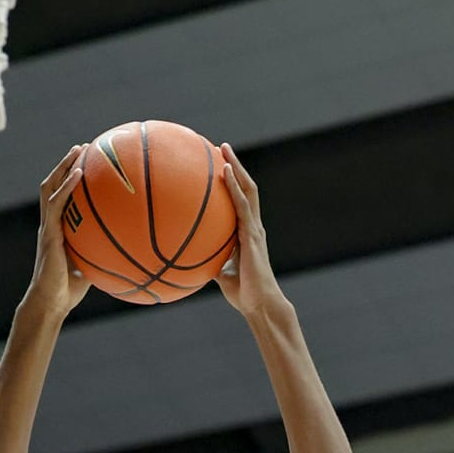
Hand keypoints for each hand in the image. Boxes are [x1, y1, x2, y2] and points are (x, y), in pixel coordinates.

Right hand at [27, 147, 89, 319]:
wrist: (50, 303)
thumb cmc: (69, 292)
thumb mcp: (91, 268)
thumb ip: (102, 255)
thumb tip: (129, 251)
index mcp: (58, 230)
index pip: (63, 197)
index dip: (71, 180)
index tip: (88, 163)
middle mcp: (50, 223)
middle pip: (54, 185)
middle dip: (67, 164)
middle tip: (83, 148)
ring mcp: (47, 226)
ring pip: (51, 187)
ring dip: (64, 166)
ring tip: (79, 149)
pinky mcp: (48, 232)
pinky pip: (57, 203)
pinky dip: (67, 186)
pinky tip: (80, 172)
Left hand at [214, 144, 281, 316]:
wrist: (259, 304)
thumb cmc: (243, 294)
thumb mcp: (222, 275)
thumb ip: (212, 263)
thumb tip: (194, 261)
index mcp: (247, 233)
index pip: (241, 201)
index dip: (233, 182)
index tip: (220, 166)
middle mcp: (253, 226)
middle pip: (246, 187)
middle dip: (235, 166)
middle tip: (221, 148)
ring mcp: (254, 228)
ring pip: (247, 189)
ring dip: (236, 167)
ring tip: (223, 149)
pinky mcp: (252, 234)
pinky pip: (242, 205)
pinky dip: (234, 187)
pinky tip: (225, 172)